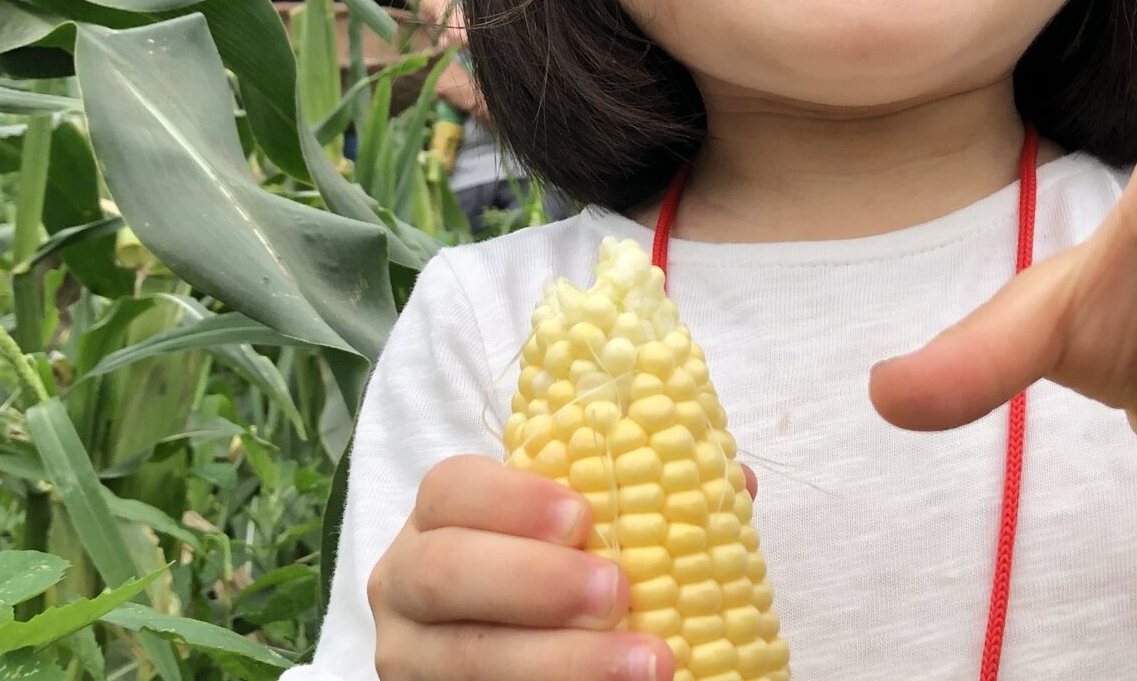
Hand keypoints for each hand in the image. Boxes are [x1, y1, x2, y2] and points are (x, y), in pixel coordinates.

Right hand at [366, 455, 671, 680]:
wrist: (526, 661)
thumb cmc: (562, 583)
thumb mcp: (573, 539)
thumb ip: (630, 503)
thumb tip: (729, 475)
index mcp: (439, 520)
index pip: (452, 488)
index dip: (512, 499)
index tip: (584, 517)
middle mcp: (407, 584)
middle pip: (445, 572)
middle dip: (534, 581)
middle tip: (617, 592)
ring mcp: (412, 656)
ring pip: (466, 659)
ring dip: (560, 662)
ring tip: (646, 665)